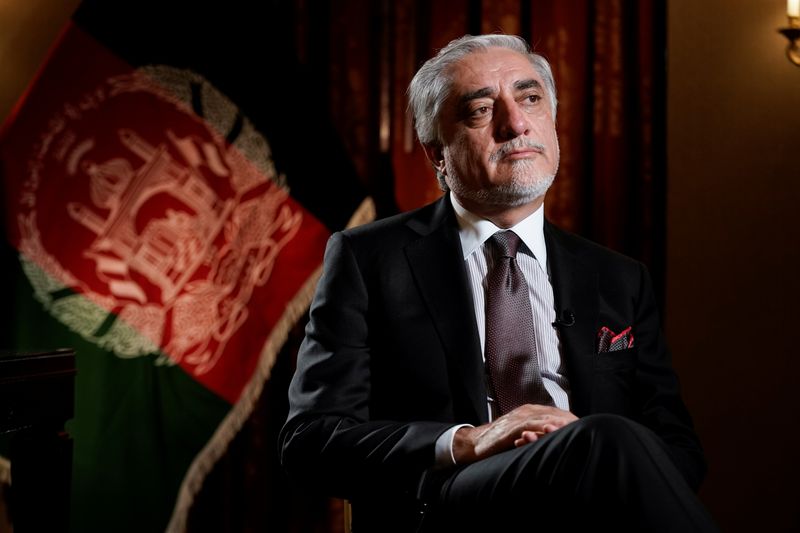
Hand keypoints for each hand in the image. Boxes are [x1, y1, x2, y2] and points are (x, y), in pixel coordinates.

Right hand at [452, 404, 577, 463]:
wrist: (474, 444)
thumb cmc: (499, 443)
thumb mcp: (522, 436)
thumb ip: (538, 435)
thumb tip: (557, 442)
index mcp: (532, 412)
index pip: (559, 414)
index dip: (573, 422)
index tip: (588, 429)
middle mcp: (527, 411)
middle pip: (557, 414)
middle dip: (572, 422)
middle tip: (589, 429)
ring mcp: (519, 418)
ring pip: (546, 418)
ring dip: (562, 424)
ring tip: (576, 429)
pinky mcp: (511, 427)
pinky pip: (530, 425)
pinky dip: (543, 428)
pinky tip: (552, 431)